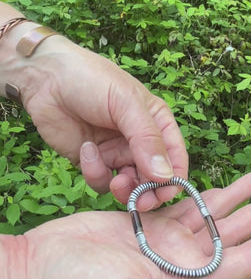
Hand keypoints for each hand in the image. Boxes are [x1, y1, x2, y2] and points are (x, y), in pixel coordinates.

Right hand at [7, 174, 250, 278]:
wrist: (39, 270)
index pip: (242, 264)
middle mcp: (180, 267)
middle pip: (232, 236)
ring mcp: (161, 244)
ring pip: (209, 217)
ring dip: (237, 198)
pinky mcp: (142, 224)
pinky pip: (180, 205)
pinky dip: (200, 192)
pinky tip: (218, 181)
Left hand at [21, 36, 187, 207]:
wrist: (46, 78)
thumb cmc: (91, 80)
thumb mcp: (125, 104)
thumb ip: (147, 139)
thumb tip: (166, 175)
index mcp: (157, 122)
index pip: (176, 157)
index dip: (174, 178)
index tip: (164, 193)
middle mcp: (140, 140)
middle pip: (155, 178)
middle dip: (148, 192)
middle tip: (138, 200)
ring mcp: (116, 152)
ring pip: (130, 185)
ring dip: (124, 188)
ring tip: (115, 181)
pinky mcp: (93, 161)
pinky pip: (102, 181)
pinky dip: (95, 173)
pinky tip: (86, 150)